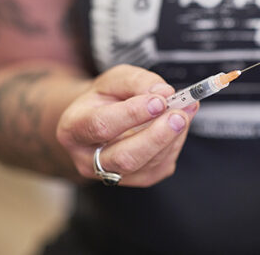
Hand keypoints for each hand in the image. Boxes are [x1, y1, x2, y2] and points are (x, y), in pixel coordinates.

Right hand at [57, 64, 197, 186]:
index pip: (101, 125)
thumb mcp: (116, 79)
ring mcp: (113, 174)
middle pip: (125, 157)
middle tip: (179, 115)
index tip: (159, 100)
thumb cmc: (107, 98)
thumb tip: (165, 92)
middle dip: (157, 136)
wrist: (101, 120)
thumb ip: (138, 82)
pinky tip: (179, 125)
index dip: (133, 114)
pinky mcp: (138, 179)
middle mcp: (88, 159)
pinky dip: (176, 143)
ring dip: (172, 137)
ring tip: (184, 112)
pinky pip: (162, 166)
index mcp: (74, 128)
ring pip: (147, 164)